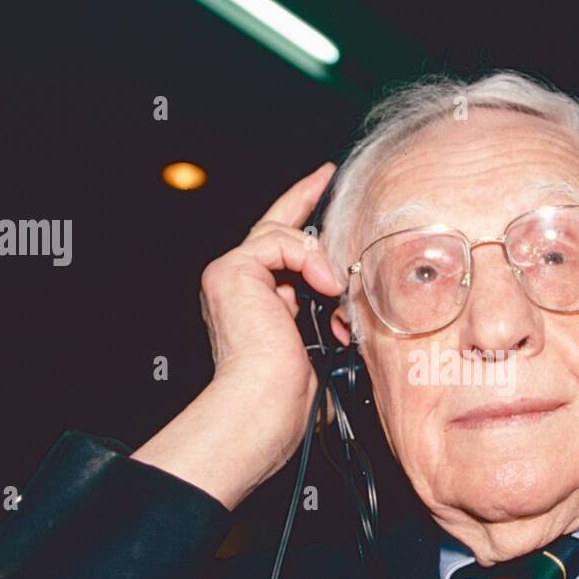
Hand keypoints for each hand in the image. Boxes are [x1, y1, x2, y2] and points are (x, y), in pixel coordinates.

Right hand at [132, 162, 344, 508]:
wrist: (265, 403)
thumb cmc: (288, 393)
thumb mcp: (319, 343)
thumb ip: (326, 312)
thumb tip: (348, 301)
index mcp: (256, 302)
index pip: (280, 251)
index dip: (302, 222)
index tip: (323, 194)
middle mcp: (237, 285)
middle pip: (274, 227)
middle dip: (303, 198)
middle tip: (327, 175)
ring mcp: (230, 275)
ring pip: (282, 235)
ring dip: (318, 257)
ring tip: (334, 288)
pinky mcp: (232, 270)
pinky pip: (279, 241)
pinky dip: (307, 258)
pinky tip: (323, 285)